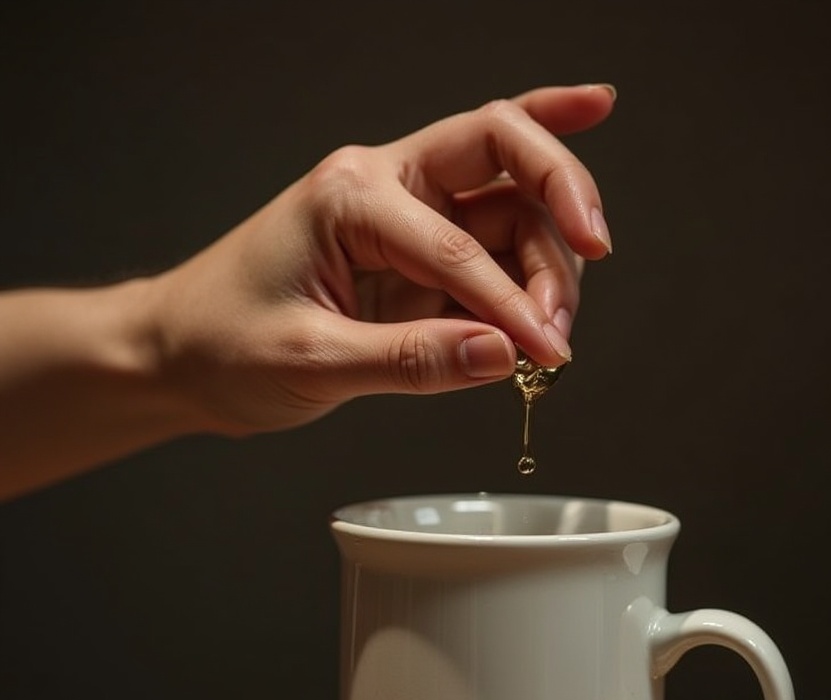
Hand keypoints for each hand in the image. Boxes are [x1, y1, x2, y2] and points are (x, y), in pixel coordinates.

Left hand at [152, 83, 614, 434]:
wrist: (181, 355)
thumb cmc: (225, 343)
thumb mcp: (312, 361)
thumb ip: (411, 360)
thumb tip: (503, 356)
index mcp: (351, 194)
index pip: (454, 242)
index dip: (508, 302)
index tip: (543, 353)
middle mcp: (388, 187)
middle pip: (503, 149)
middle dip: (561, 196)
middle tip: (590, 261)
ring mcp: (409, 218)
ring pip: (511, 203)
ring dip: (550, 256)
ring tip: (554, 329)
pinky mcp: (420, 257)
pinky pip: (494, 244)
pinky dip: (533, 264)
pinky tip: (560, 271)